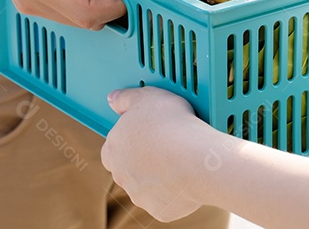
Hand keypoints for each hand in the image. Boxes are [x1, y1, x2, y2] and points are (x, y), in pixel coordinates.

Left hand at [101, 87, 208, 221]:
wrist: (196, 158)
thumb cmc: (171, 124)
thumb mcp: (146, 97)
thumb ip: (125, 98)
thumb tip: (112, 99)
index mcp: (112, 149)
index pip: (112, 148)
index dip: (130, 139)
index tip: (146, 133)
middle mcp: (121, 175)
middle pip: (128, 168)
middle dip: (143, 160)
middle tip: (165, 145)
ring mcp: (139, 195)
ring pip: (146, 186)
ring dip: (158, 177)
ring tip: (180, 160)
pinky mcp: (159, 210)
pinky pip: (166, 201)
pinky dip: (174, 192)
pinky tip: (186, 177)